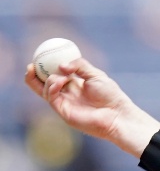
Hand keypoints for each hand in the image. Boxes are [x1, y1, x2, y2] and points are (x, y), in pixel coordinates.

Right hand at [24, 57, 159, 157]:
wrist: (117, 114)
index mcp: (74, 85)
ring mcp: (64, 104)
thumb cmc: (111, 95)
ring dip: (49, 79)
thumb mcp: (96, 74)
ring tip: (62, 77)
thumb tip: (61, 65)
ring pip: (45, 90)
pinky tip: (60, 81)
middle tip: (31, 65)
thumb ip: (79, 66)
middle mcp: (67, 94)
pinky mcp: (63, 112)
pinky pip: (51, 98)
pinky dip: (52, 87)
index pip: (55, 75)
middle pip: (43, 85)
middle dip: (33, 76)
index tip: (40, 56)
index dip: (45, 67)